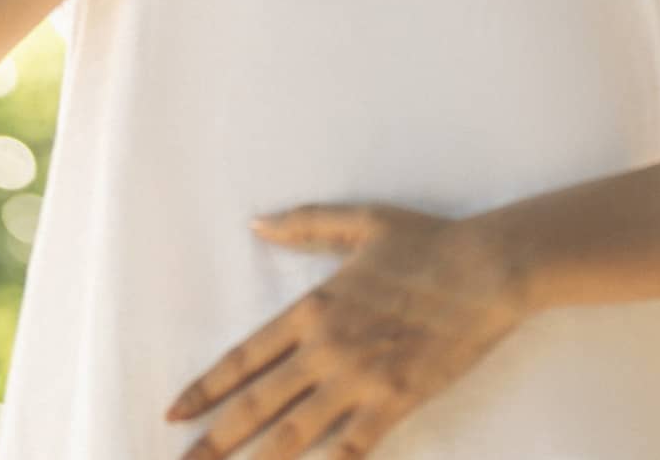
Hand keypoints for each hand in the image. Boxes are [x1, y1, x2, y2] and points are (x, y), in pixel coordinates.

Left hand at [162, 200, 526, 456]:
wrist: (486, 270)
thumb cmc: (425, 243)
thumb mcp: (361, 222)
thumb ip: (305, 225)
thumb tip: (256, 224)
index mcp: (314, 307)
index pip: (245, 358)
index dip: (206, 389)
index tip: (174, 413)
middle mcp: (328, 349)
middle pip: (258, 405)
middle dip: (214, 441)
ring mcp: (361, 381)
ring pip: (295, 435)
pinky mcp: (396, 402)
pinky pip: (353, 448)